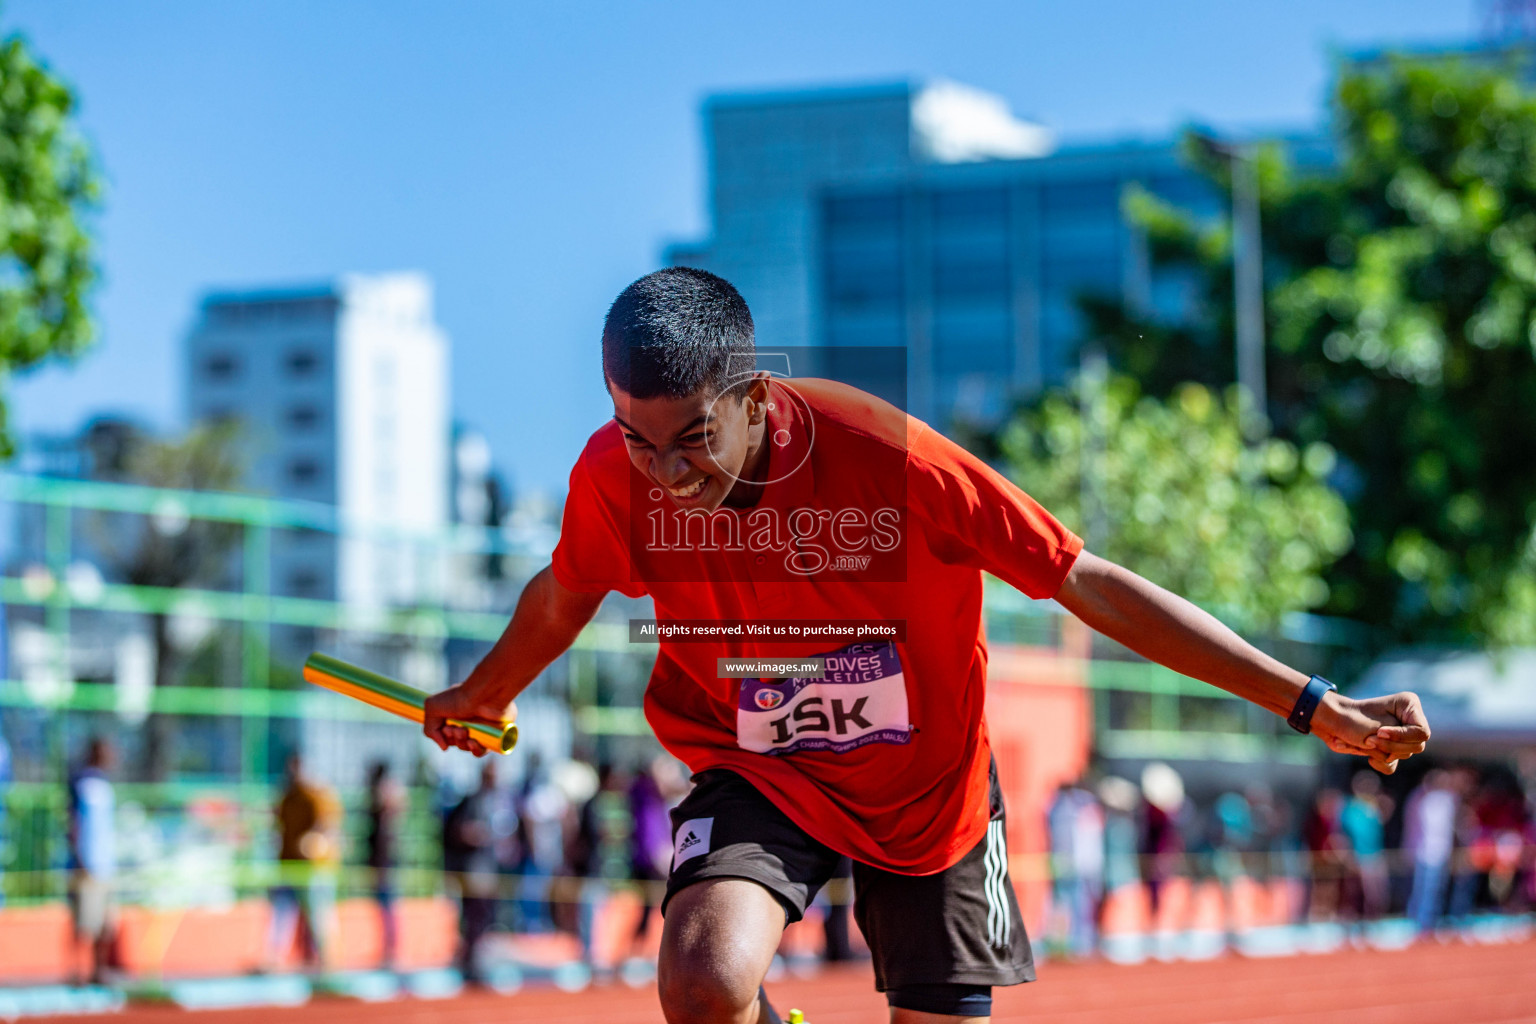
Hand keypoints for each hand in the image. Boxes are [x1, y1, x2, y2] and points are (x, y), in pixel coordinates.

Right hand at [423, 682, 516, 757]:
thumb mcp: (432, 708)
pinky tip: (472, 742)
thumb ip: (430, 730)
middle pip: (454, 741)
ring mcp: (480, 730)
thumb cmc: (458, 698)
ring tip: (463, 730)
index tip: (445, 728)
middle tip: (455, 728)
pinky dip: (474, 750)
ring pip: (465, 747)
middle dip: (452, 738)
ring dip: (461, 742)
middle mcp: (467, 722)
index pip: (445, 734)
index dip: (443, 735)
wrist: (483, 695)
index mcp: (454, 715)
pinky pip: (480, 752)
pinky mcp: (491, 736)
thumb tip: (444, 747)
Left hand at [1312, 690, 1429, 774]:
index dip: (1401, 737)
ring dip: (1378, 752)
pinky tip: (1365, 753)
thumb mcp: (1379, 726)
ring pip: (1403, 756)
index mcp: (1410, 706)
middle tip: (1367, 739)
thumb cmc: (1351, 718)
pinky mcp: (1390, 750)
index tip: (1379, 732)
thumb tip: (1412, 751)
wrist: (1330, 723)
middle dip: (1389, 746)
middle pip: (1416, 747)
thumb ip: (1401, 739)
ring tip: (1361, 742)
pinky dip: (1376, 761)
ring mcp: (1400, 736)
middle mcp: (1408, 721)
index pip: (1422, 733)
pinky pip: (1391, 766)